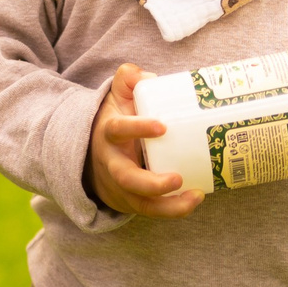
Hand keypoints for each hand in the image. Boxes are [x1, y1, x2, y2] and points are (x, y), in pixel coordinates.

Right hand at [85, 63, 202, 218]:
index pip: (118, 130)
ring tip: (194, 196)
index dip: (137, 129)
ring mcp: (121, 186)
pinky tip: (195, 200)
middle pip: (126, 178)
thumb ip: (128, 79)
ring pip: (140, 202)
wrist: (93, 155)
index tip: (162, 127)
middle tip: (177, 179)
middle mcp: (112, 163)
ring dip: (167, 205)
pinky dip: (172, 210)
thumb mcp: (116, 97)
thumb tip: (148, 76)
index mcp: (108, 134)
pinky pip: (150, 211)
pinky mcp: (131, 201)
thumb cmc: (116, 122)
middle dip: (151, 183)